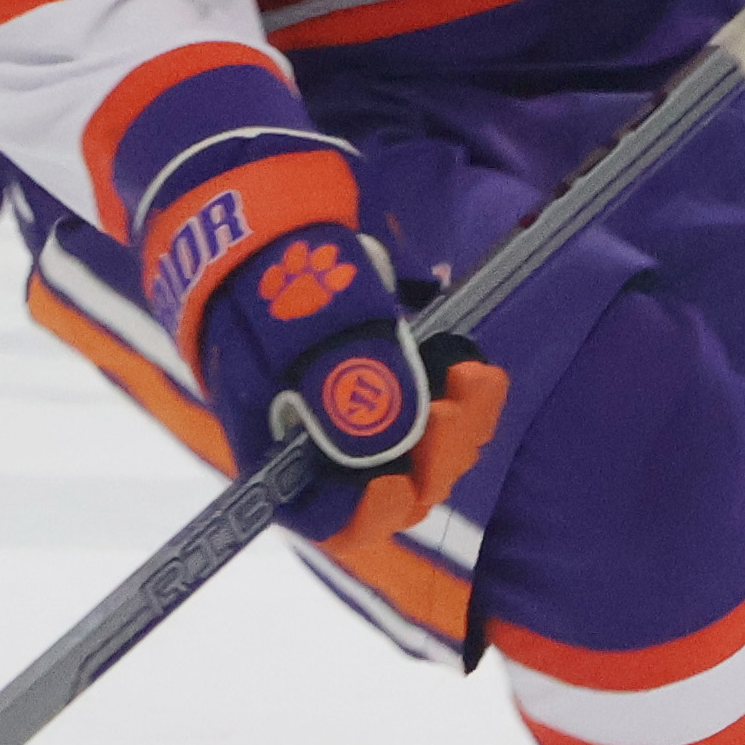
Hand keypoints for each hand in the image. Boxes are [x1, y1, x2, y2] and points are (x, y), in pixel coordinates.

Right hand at [196, 223, 506, 541]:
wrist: (271, 230)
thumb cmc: (270, 280)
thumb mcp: (299, 326)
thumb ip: (340, 385)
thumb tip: (393, 449)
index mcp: (279, 445)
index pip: (321, 513)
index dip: (364, 514)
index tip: (396, 484)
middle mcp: (324, 447)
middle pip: (389, 488)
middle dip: (433, 456)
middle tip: (454, 406)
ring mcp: (363, 418)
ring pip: (425, 454)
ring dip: (459, 426)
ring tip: (472, 375)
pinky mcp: (396, 387)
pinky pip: (441, 415)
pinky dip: (463, 399)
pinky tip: (475, 368)